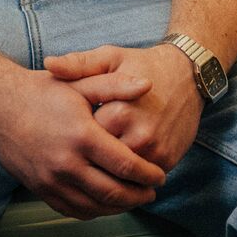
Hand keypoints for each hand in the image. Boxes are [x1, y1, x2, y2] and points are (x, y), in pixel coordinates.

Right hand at [0, 67, 166, 219]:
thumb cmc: (43, 92)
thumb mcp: (80, 83)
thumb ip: (115, 86)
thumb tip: (147, 84)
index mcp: (82, 136)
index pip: (126, 165)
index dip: (148, 175)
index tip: (160, 176)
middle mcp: (67, 163)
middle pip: (113, 192)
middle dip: (138, 195)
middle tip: (151, 193)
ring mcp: (52, 180)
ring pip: (95, 207)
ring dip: (119, 207)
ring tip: (133, 199)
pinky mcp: (40, 190)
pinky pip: (73, 210)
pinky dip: (95, 211)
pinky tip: (105, 203)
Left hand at [45, 43, 201, 173]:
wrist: (188, 74)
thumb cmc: (142, 64)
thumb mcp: (110, 58)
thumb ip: (79, 64)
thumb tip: (49, 64)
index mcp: (119, 112)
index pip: (85, 139)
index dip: (75, 136)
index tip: (69, 130)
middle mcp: (140, 136)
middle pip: (102, 161)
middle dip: (89, 157)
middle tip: (78, 150)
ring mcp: (156, 152)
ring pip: (120, 175)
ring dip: (107, 170)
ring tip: (94, 159)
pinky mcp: (168, 160)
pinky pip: (139, 178)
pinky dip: (127, 175)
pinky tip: (115, 166)